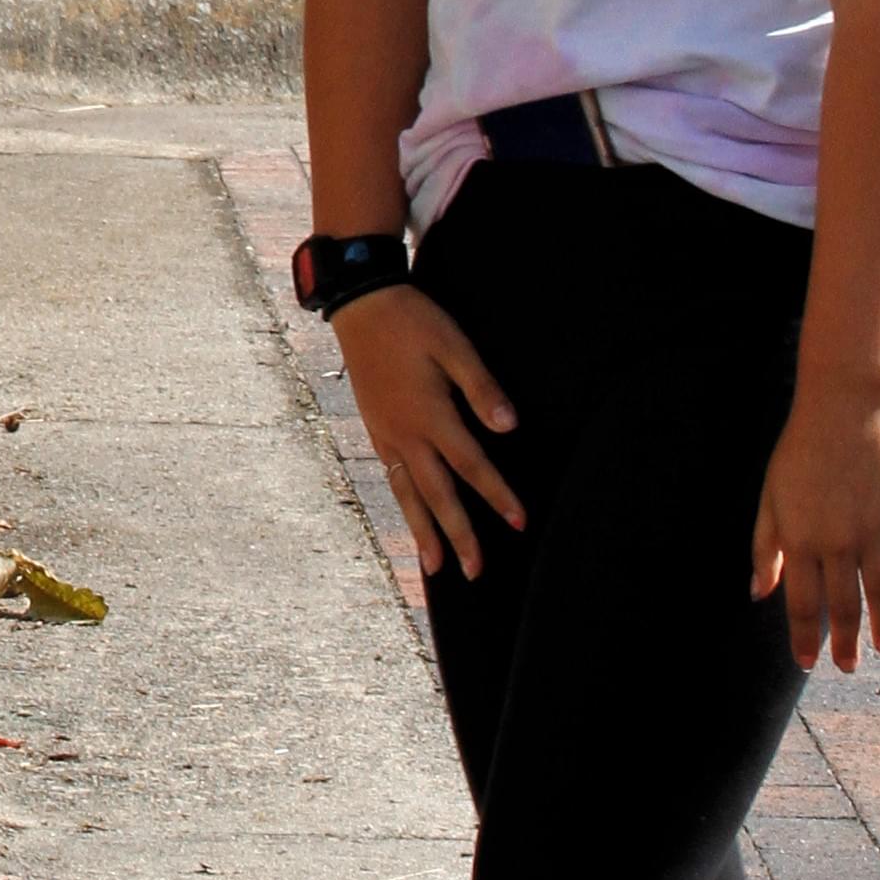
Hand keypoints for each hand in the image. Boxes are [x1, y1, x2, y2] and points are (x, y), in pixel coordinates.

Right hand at [330, 284, 523, 582]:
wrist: (360, 307)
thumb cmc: (413, 321)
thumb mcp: (454, 345)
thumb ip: (482, 388)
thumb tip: (510, 428)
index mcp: (430, 414)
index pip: (471, 465)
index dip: (497, 495)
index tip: (519, 522)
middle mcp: (406, 434)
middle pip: (436, 495)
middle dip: (458, 536)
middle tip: (474, 572)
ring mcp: (386, 435)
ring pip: (408, 494)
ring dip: (424, 532)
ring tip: (435, 566)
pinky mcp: (376, 429)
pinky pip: (393, 477)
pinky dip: (404, 504)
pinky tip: (412, 516)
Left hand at [754, 386, 879, 670]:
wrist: (844, 409)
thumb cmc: (799, 454)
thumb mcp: (770, 499)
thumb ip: (764, 547)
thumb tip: (757, 592)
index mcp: (799, 539)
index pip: (801, 601)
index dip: (804, 635)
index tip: (807, 663)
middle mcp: (836, 540)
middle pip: (842, 603)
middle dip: (844, 640)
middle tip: (847, 668)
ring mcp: (873, 528)